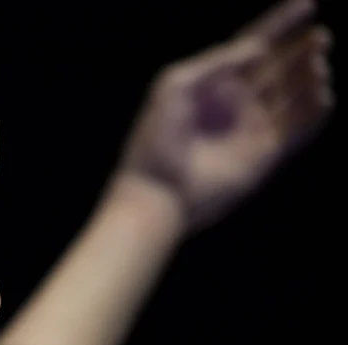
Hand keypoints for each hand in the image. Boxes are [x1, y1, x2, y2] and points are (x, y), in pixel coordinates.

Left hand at [121, 0, 333, 229]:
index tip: (308, 4)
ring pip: (293, 96)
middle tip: (319, 38)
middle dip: (300, 51)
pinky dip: (313, 112)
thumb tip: (256, 46)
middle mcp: (235, 103)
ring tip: (318, 64)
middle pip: (278, 68)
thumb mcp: (174, 85)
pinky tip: (323, 94)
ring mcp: (251, 128)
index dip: (279, 24)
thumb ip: (215, 62)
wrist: (158, 190)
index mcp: (212, 83)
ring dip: (309, 78)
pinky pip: (298, 129)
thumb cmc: (156, 138)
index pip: (252, 45)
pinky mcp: (264, 155)